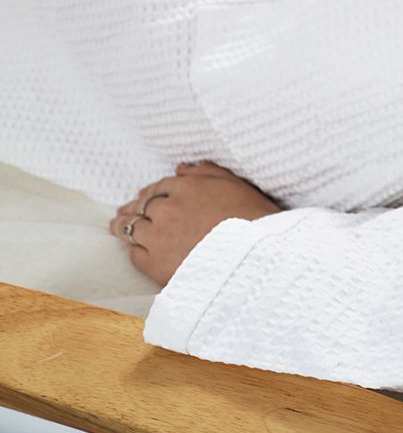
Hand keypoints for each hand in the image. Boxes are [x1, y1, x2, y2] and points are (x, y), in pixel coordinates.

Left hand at [111, 161, 282, 286]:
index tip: (146, 196)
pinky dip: (134, 249)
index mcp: (188, 187)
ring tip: (118, 227)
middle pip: (141, 206)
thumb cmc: (253, 220)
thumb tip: (181, 169)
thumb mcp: (236, 185)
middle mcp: (168, 209)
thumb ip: (207, 172)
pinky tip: (134, 249)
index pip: (160, 186)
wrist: (254, 257)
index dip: (152, 191)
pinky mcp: (155, 264)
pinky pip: (135, 254)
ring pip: (131, 228)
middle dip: (133, 207)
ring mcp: (159, 237)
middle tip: (125, 211)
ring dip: (123, 226)